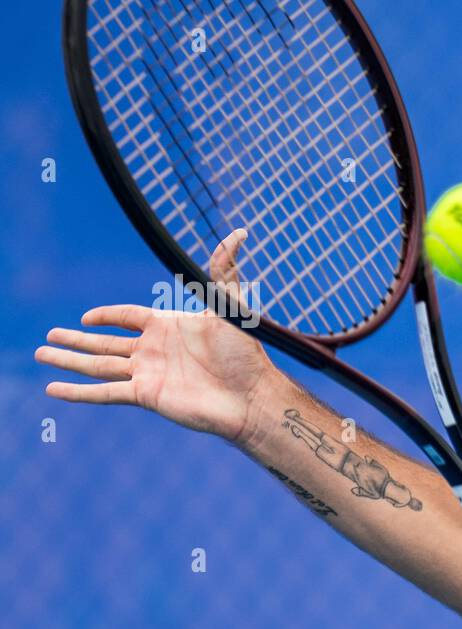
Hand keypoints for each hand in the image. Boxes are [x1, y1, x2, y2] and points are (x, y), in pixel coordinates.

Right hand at [35, 229, 278, 445]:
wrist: (252, 395)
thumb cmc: (246, 352)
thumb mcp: (231, 305)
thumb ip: (223, 270)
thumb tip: (238, 233)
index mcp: (168, 327)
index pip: (127, 317)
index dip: (106, 316)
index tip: (85, 319)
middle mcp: (154, 350)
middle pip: (104, 343)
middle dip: (75, 340)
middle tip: (49, 336)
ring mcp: (148, 374)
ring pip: (97, 365)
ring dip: (68, 360)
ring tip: (41, 354)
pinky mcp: (146, 395)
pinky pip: (104, 392)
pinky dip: (78, 391)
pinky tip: (53, 389)